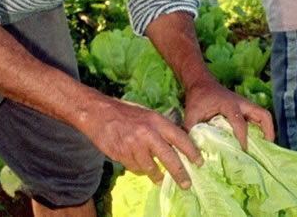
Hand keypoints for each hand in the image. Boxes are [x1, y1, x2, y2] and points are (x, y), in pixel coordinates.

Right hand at [85, 95, 201, 188]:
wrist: (98, 113)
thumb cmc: (124, 112)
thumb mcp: (147, 114)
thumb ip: (160, 128)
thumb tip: (176, 143)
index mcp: (156, 120)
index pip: (179, 138)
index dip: (191, 151)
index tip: (199, 162)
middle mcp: (147, 133)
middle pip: (169, 158)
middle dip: (179, 173)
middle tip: (186, 184)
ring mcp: (134, 145)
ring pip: (150, 168)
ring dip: (157, 176)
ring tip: (160, 179)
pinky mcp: (122, 154)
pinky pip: (135, 168)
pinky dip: (139, 170)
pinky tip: (139, 166)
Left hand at [182, 77, 274, 149]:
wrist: (201, 82)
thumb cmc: (198, 97)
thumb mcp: (191, 113)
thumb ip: (190, 130)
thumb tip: (191, 151)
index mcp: (229, 104)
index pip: (240, 123)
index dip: (242, 138)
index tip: (242, 151)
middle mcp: (242, 103)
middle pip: (263, 115)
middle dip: (268, 131)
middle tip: (267, 148)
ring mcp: (245, 105)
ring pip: (264, 115)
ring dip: (268, 130)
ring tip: (266, 147)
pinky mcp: (245, 108)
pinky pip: (258, 117)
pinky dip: (262, 128)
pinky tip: (258, 142)